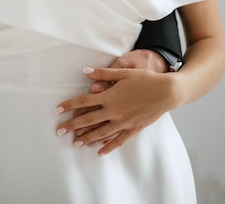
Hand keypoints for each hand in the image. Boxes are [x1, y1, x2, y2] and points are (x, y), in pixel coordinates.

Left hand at [55, 52, 174, 155]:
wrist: (166, 91)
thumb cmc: (145, 79)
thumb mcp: (123, 73)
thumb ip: (103, 73)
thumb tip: (85, 71)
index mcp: (110, 96)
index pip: (84, 102)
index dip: (69, 105)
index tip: (57, 110)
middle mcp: (114, 111)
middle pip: (88, 119)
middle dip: (72, 125)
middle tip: (59, 131)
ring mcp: (124, 122)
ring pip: (101, 133)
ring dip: (87, 138)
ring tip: (75, 143)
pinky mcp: (133, 128)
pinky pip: (118, 140)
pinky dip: (108, 146)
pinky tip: (99, 151)